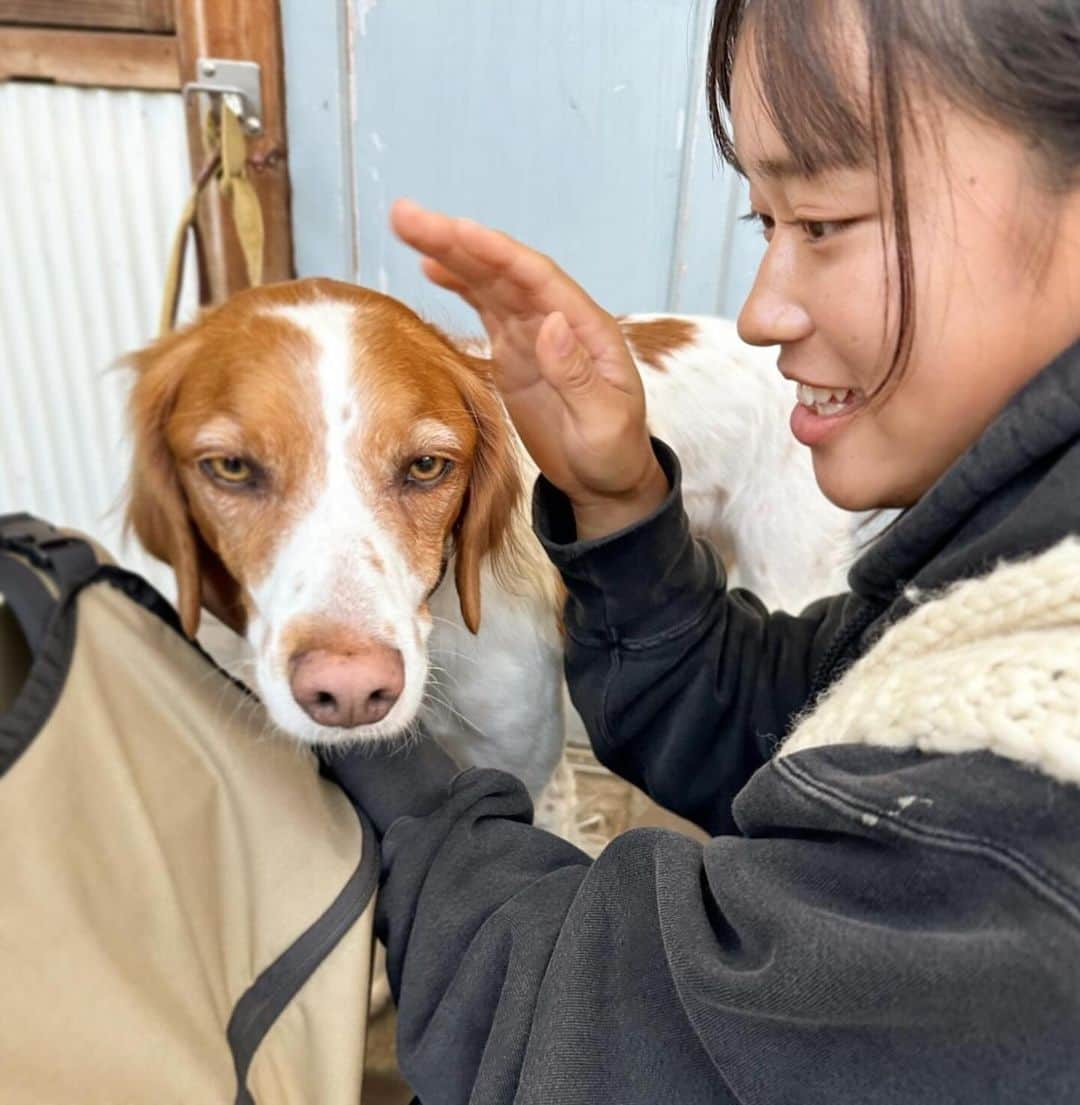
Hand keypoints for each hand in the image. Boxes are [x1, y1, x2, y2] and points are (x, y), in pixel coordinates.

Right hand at [390, 199, 667, 538]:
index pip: (536, 277)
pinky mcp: (514, 350)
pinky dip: (459, 284)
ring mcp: (533, 332)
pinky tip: (430, 266)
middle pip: (504, 269)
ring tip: (406, 226)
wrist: (606, 480)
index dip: (495, 252)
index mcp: (585, 327)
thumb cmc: (613, 453)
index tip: (455, 231)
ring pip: (488, 281)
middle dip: (457, 240)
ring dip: (450, 252)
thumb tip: (548, 323)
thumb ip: (577, 376)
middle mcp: (557, 318)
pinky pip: (483, 307)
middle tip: (405, 215)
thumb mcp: (603, 422)